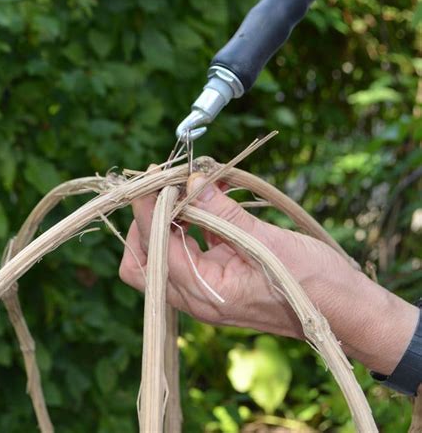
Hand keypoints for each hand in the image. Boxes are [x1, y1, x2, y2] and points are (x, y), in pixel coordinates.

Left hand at [119, 172, 417, 374]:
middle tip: (167, 187)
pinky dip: (191, 224)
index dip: (149, 211)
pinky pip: (189, 251)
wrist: (344, 310)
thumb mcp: (268, 242)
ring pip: (161, 256)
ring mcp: (206, 291)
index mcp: (208, 293)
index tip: (154, 177)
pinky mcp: (218, 279)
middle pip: (143, 263)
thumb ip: (226, 213)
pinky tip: (211, 197)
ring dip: (168, 220)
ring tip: (190, 186)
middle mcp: (198, 297)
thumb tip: (192, 182)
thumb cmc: (315, 282)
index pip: (157, 251)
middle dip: (146, 222)